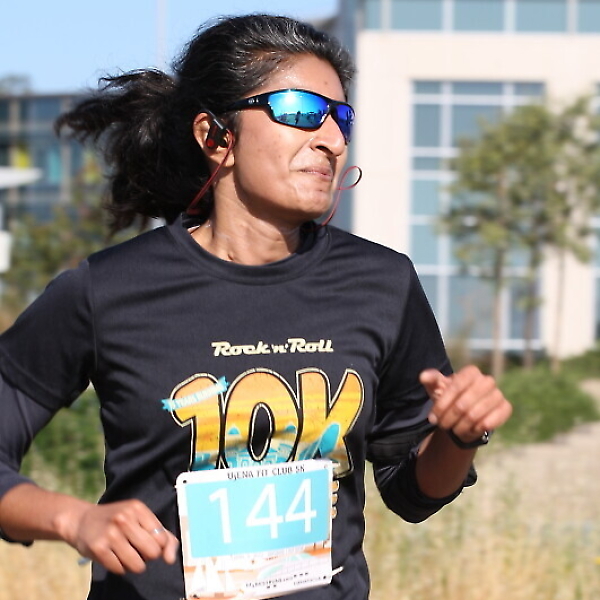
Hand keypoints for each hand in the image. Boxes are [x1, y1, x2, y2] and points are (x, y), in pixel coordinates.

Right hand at [60, 499, 178, 574]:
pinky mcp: (98, 548)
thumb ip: (162, 536)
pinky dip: (120, 568)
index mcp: (138, 508)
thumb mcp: (141, 519)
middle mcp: (124, 518)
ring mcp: (110, 533)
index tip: (149, 542)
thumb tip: (171, 559)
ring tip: (127, 554)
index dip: (158, 546)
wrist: (82, 520)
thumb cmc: (118, 521)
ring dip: (135, 565)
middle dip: (148, 556)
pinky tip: (114, 557)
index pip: (162, 538)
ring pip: (138, 565)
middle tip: (137, 549)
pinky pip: (120, 570)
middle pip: (153, 552)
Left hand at [419, 365, 511, 443]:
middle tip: (441, 425)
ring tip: (453, 429)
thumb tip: (424, 376)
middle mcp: (487, 380)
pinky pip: (489, 422)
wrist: (466, 414)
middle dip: (449, 418)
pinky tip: (470, 429)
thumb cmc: (450, 397)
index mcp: (471, 372)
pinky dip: (476, 429)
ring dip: (460, 426)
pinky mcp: (505, 408)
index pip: (455, 387)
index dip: (442, 404)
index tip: (433, 417)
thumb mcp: (437, 388)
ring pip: (474, 416)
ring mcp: (498, 394)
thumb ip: (431, 380)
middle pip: (463, 404)